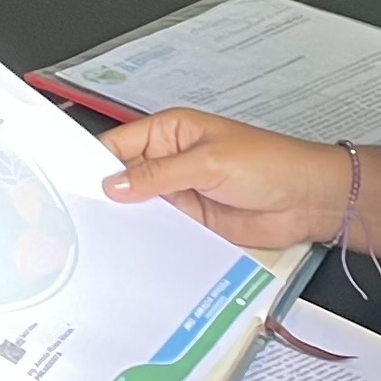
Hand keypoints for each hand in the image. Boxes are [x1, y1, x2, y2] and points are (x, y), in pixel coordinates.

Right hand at [99, 110, 350, 250]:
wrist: (308, 200)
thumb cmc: (270, 164)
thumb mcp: (209, 162)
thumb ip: (159, 175)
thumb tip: (115, 184)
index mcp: (170, 132)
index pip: (119, 145)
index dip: (96, 163)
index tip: (73, 184)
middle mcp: (170, 160)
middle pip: (124, 177)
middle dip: (107, 194)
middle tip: (80, 215)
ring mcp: (179, 191)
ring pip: (139, 205)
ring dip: (126, 218)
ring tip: (100, 235)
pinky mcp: (191, 220)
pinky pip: (160, 228)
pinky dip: (147, 237)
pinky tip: (132, 248)